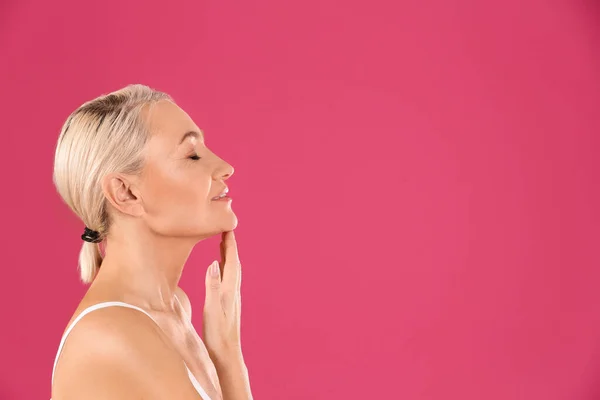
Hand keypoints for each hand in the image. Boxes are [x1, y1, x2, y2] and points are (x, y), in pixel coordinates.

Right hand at [203, 230, 243, 363]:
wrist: (227, 355)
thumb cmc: (218, 335)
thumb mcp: (212, 310)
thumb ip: (212, 287)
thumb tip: (214, 264)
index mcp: (230, 290)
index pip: (231, 261)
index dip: (230, 244)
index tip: (228, 227)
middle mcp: (233, 292)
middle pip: (233, 263)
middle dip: (230, 245)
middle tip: (226, 229)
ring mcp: (232, 298)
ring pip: (231, 271)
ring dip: (228, 256)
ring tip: (223, 244)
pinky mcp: (228, 304)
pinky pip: (228, 279)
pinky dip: (225, 268)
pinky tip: (220, 271)